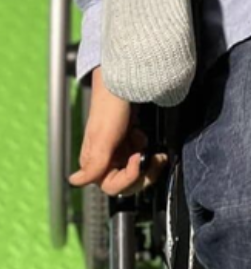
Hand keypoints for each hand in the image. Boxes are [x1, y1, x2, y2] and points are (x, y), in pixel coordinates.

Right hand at [69, 67, 166, 195]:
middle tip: (156, 160)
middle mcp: (105, 158)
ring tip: (153, 148)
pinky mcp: (129, 139)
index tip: (138, 160)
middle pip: (127, 183)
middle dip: (144, 175)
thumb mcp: (103, 136)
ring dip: (148, 161)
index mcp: (94, 162)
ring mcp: (118, 149)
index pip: (112, 187)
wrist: (125, 81)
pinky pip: (140, 154)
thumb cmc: (110, 106)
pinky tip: (142, 133)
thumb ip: (93, 164)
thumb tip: (75, 182)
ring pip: (136, 170)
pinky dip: (146, 147)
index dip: (128, 178)